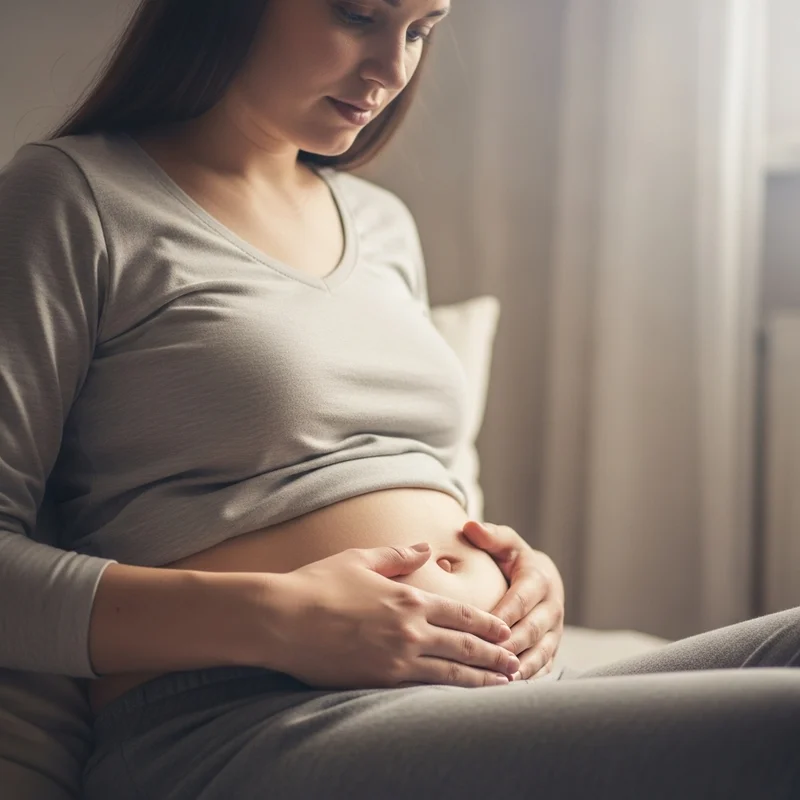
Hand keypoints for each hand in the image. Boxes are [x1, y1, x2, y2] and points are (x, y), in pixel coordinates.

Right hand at [262, 544, 519, 689]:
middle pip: (465, 644)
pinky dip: (450, 692)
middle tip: (517, 663)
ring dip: (481, 678)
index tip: (505, 629)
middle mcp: (410, 628)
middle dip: (495, 655)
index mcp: (409, 596)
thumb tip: (425, 547)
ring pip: (452, 671)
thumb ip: (398, 555)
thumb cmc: (318, 583)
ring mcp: (397, 657)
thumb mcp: (361, 559)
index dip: (487, 622)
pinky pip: (425, 688)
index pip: (460, 613)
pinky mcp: (379, 680)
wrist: (282, 618)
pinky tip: (461, 696)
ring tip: (503, 683)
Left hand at [461, 521, 564, 680]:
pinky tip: (509, 688)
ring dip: (522, 667)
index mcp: (539, 579)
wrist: (540, 578)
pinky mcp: (553, 648)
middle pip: (532, 630)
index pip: (522, 599)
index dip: (505, 614)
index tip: (484, 626)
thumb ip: (490, 536)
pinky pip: (544, 667)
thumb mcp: (505, 543)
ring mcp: (555, 631)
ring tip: (501, 678)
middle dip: (512, 645)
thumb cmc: (513, 559)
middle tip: (489, 658)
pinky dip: (529, 678)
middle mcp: (552, 607)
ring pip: (541, 652)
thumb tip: (470, 526)